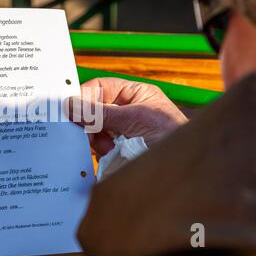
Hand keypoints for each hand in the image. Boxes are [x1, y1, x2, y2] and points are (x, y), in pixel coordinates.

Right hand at [68, 78, 187, 156]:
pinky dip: (99, 150)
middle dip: (89, 119)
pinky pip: (99, 146)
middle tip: (80, 127)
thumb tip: (73, 105)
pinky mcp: (119, 150)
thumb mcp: (134, 119)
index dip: (86, 95)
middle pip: (95, 109)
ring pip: (94, 129)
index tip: (71, 105)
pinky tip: (108, 152)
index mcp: (134, 95)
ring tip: (104, 143)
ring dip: (94, 137)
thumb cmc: (171, 136)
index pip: (102, 88)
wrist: (184, 167)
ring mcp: (122, 131)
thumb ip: (101, 113)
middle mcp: (126, 111)